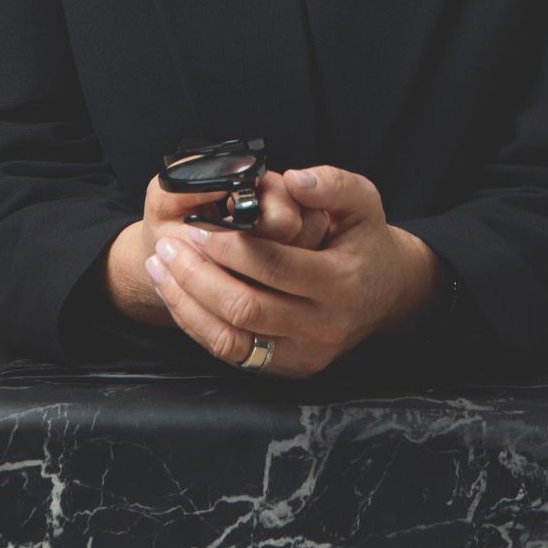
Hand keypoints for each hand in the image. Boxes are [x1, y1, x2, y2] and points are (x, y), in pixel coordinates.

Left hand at [143, 165, 442, 377]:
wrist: (386, 292)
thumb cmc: (365, 240)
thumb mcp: (363, 202)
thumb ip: (332, 184)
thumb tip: (293, 180)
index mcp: (341, 282)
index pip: (274, 267)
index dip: (229, 248)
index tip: (196, 227)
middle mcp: (324, 325)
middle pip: (247, 308)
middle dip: (198, 277)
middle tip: (168, 248)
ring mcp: (306, 354)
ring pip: (232, 340)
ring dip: (188, 305)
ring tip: (160, 270)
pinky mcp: (290, 368)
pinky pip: (233, 354)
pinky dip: (198, 325)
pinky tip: (176, 296)